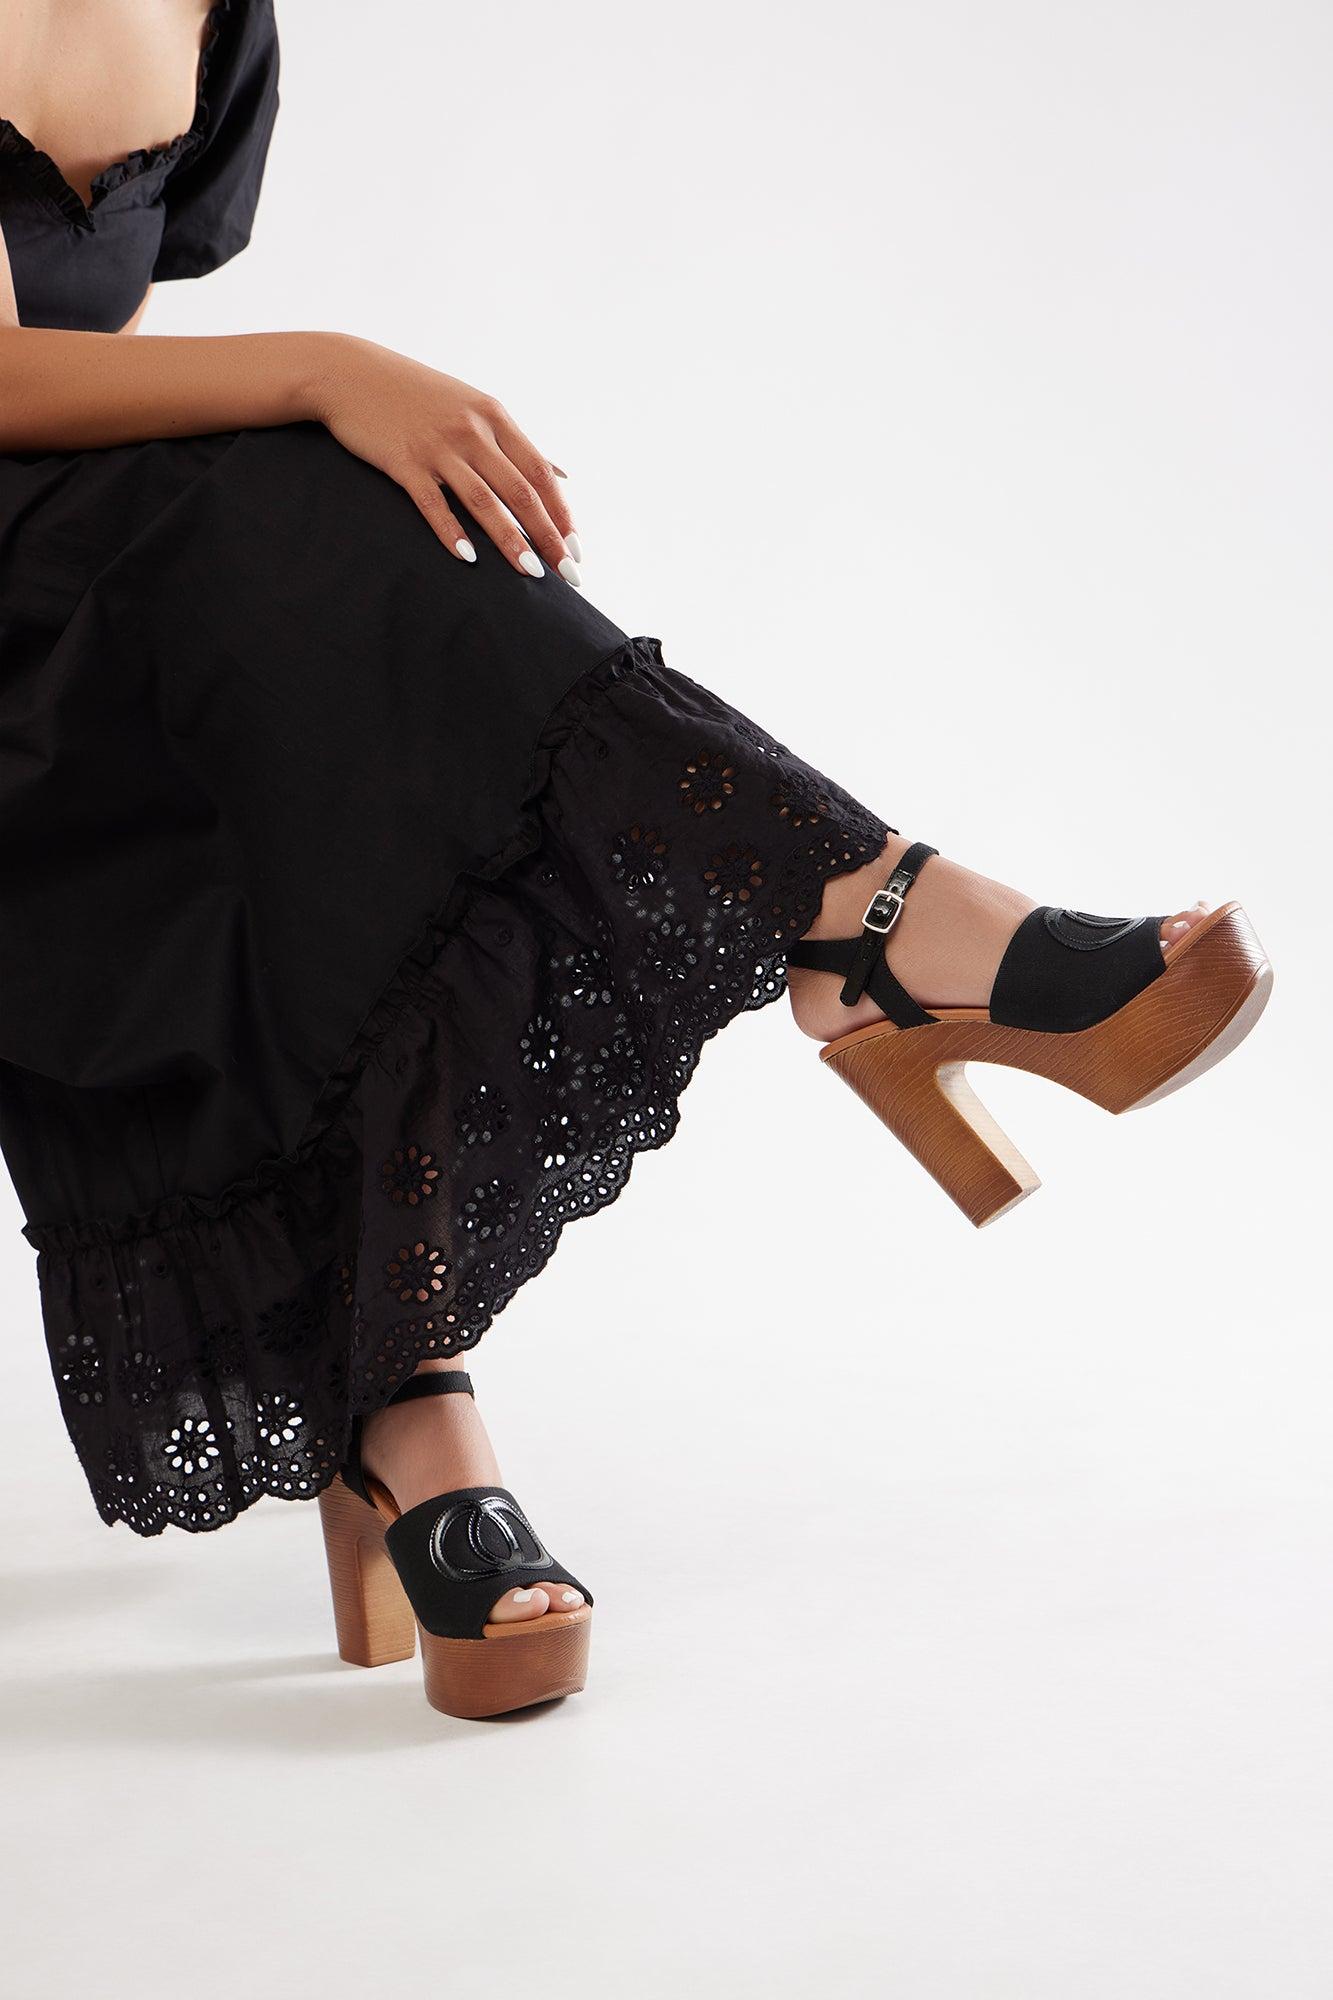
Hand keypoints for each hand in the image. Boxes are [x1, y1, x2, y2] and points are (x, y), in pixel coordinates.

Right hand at [312, 336, 581, 583]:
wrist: (349, 373)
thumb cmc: (416, 394)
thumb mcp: (472, 405)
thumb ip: (515, 442)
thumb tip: (560, 472)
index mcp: (494, 417)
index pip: (540, 472)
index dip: (561, 513)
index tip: (575, 548)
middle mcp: (472, 431)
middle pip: (520, 491)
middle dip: (547, 535)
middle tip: (567, 573)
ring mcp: (438, 446)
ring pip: (483, 501)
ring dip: (509, 540)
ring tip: (530, 574)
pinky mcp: (404, 461)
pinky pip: (433, 503)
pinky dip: (452, 531)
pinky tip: (468, 559)